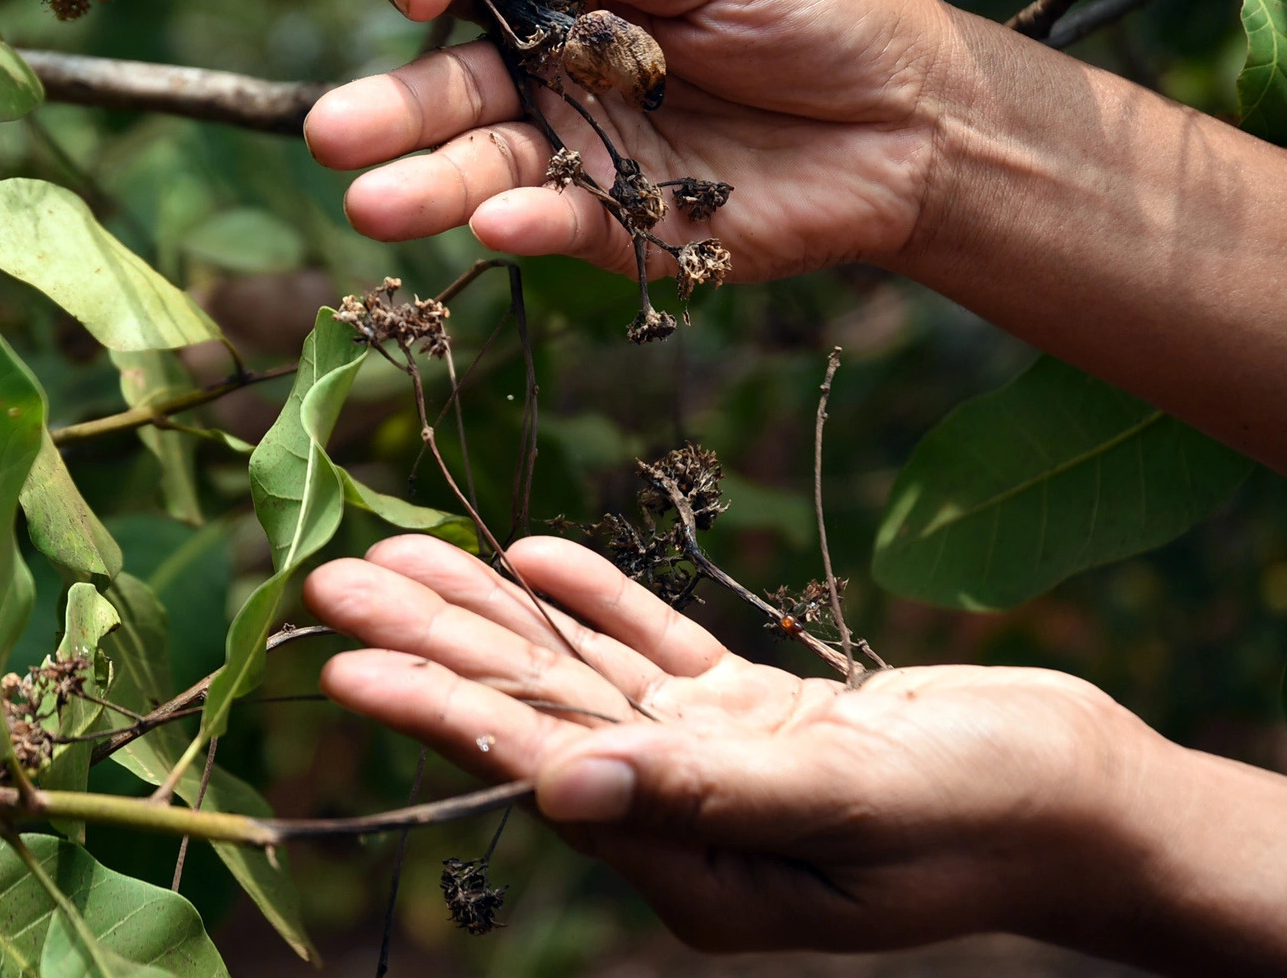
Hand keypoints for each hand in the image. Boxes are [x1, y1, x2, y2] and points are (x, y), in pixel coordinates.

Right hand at [302, 0, 958, 280]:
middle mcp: (560, 75)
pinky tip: (495, 222)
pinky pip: (559, 227)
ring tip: (370, 204)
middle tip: (332, 134)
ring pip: (485, 171)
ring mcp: (586, 155)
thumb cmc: (826, 13)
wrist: (918, 121)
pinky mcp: (625, 230)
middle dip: (391, 112)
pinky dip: (525, 227)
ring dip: (428, 186)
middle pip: (454, 91)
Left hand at [302, 534, 1171, 955]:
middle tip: (329, 581)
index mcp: (688, 858)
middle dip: (431, 645)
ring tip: (397, 556)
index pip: (534, 765)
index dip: (437, 708)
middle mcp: (680, 810)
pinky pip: (652, 650)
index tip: (349, 658)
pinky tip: (531, 556)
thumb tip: (562, 791)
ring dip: (490, 611)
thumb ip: (708, 796)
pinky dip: (597, 601)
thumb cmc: (987, 815)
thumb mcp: (850, 806)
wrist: (1085, 795)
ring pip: (577, 671)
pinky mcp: (755, 715)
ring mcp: (714, 759)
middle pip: (531, 710)